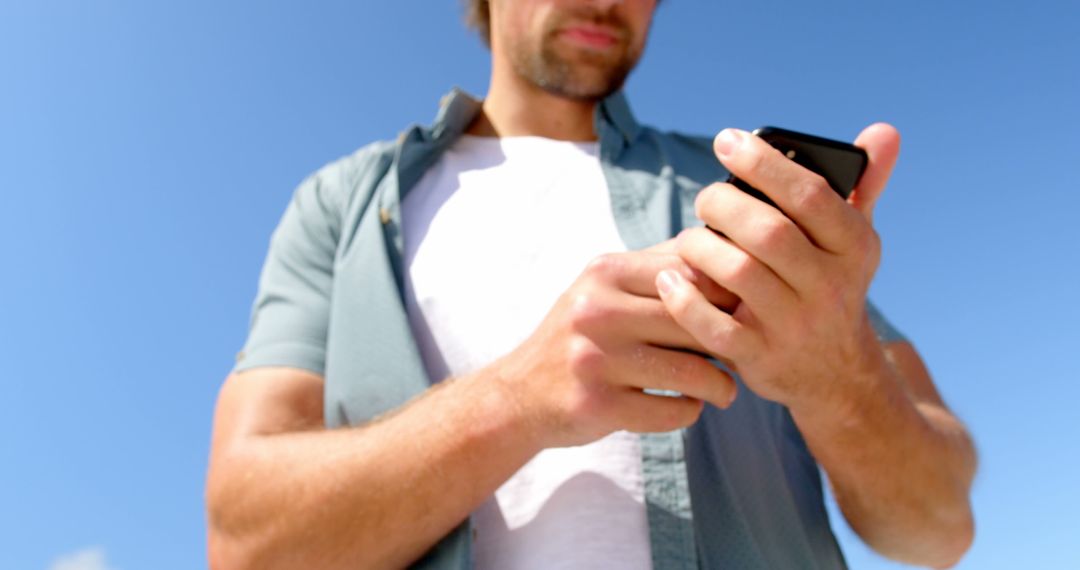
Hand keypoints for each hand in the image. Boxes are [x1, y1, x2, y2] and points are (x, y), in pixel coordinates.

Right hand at [493, 244, 738, 448]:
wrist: (519, 394)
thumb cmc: (578, 336)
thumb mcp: (603, 288)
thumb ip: (658, 267)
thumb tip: (722, 243)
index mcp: (604, 273)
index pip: (691, 274)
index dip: (726, 297)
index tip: (741, 316)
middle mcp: (596, 311)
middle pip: (695, 322)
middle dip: (730, 343)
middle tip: (742, 356)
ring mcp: (595, 360)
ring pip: (692, 372)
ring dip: (719, 385)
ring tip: (724, 388)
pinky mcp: (598, 406)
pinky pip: (672, 411)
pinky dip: (690, 411)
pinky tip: (687, 406)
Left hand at [656, 124, 900, 413]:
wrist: (835, 374)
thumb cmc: (831, 285)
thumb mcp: (854, 240)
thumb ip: (863, 184)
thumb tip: (884, 131)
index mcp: (854, 247)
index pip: (810, 195)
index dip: (764, 164)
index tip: (727, 140)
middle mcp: (830, 287)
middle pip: (768, 232)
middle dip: (725, 204)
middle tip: (706, 198)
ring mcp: (795, 326)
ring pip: (738, 274)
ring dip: (701, 247)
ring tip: (689, 238)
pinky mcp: (761, 359)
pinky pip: (714, 328)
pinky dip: (685, 301)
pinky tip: (669, 278)